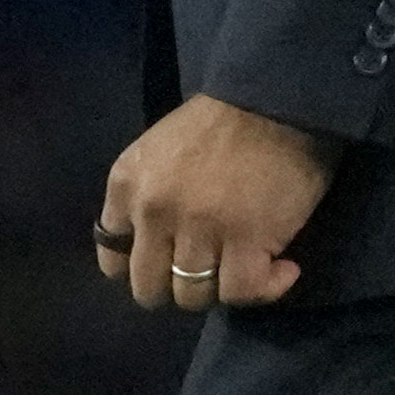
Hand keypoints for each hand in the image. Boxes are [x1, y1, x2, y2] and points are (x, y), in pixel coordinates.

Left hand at [95, 93, 336, 311]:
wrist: (277, 97)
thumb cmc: (221, 120)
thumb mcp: (158, 151)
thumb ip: (144, 197)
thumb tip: (153, 250)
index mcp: (127, 184)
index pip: (112, 259)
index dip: (144, 266)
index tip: (170, 261)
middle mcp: (153, 211)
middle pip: (148, 289)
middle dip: (177, 286)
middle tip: (209, 268)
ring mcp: (198, 229)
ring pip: (193, 297)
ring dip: (221, 287)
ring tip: (245, 264)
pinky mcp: (246, 242)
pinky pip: (243, 294)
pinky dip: (266, 289)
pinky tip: (283, 268)